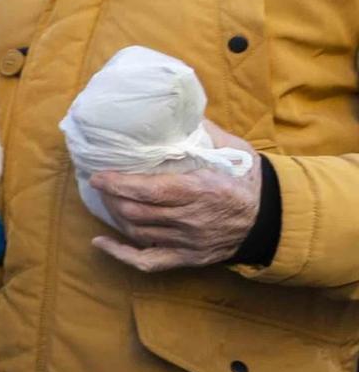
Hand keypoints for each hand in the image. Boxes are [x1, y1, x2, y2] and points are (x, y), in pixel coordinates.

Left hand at [90, 122, 262, 272]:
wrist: (272, 218)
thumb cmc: (248, 180)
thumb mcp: (235, 150)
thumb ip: (206, 132)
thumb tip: (179, 110)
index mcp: (200, 190)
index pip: (148, 190)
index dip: (118, 184)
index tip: (98, 176)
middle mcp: (191, 219)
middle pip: (136, 212)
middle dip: (112, 198)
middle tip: (101, 185)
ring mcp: (188, 242)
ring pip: (138, 232)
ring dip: (116, 217)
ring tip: (107, 202)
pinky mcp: (188, 258)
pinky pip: (148, 261)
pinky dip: (121, 254)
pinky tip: (102, 243)